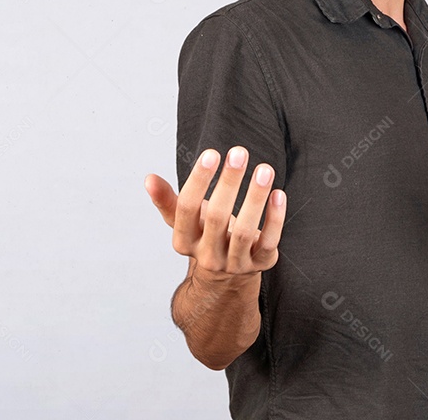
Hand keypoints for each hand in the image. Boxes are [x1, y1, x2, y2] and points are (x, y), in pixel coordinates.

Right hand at [145, 146, 286, 276]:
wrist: (227, 275)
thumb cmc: (205, 235)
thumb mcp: (184, 220)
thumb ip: (168, 200)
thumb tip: (149, 179)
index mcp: (184, 241)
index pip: (186, 208)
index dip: (198, 180)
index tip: (212, 153)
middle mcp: (207, 255)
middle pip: (216, 217)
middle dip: (229, 182)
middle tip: (239, 152)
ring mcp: (234, 262)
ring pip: (244, 231)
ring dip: (255, 197)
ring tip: (264, 169)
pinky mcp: (260, 263)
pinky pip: (268, 241)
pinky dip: (275, 218)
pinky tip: (278, 193)